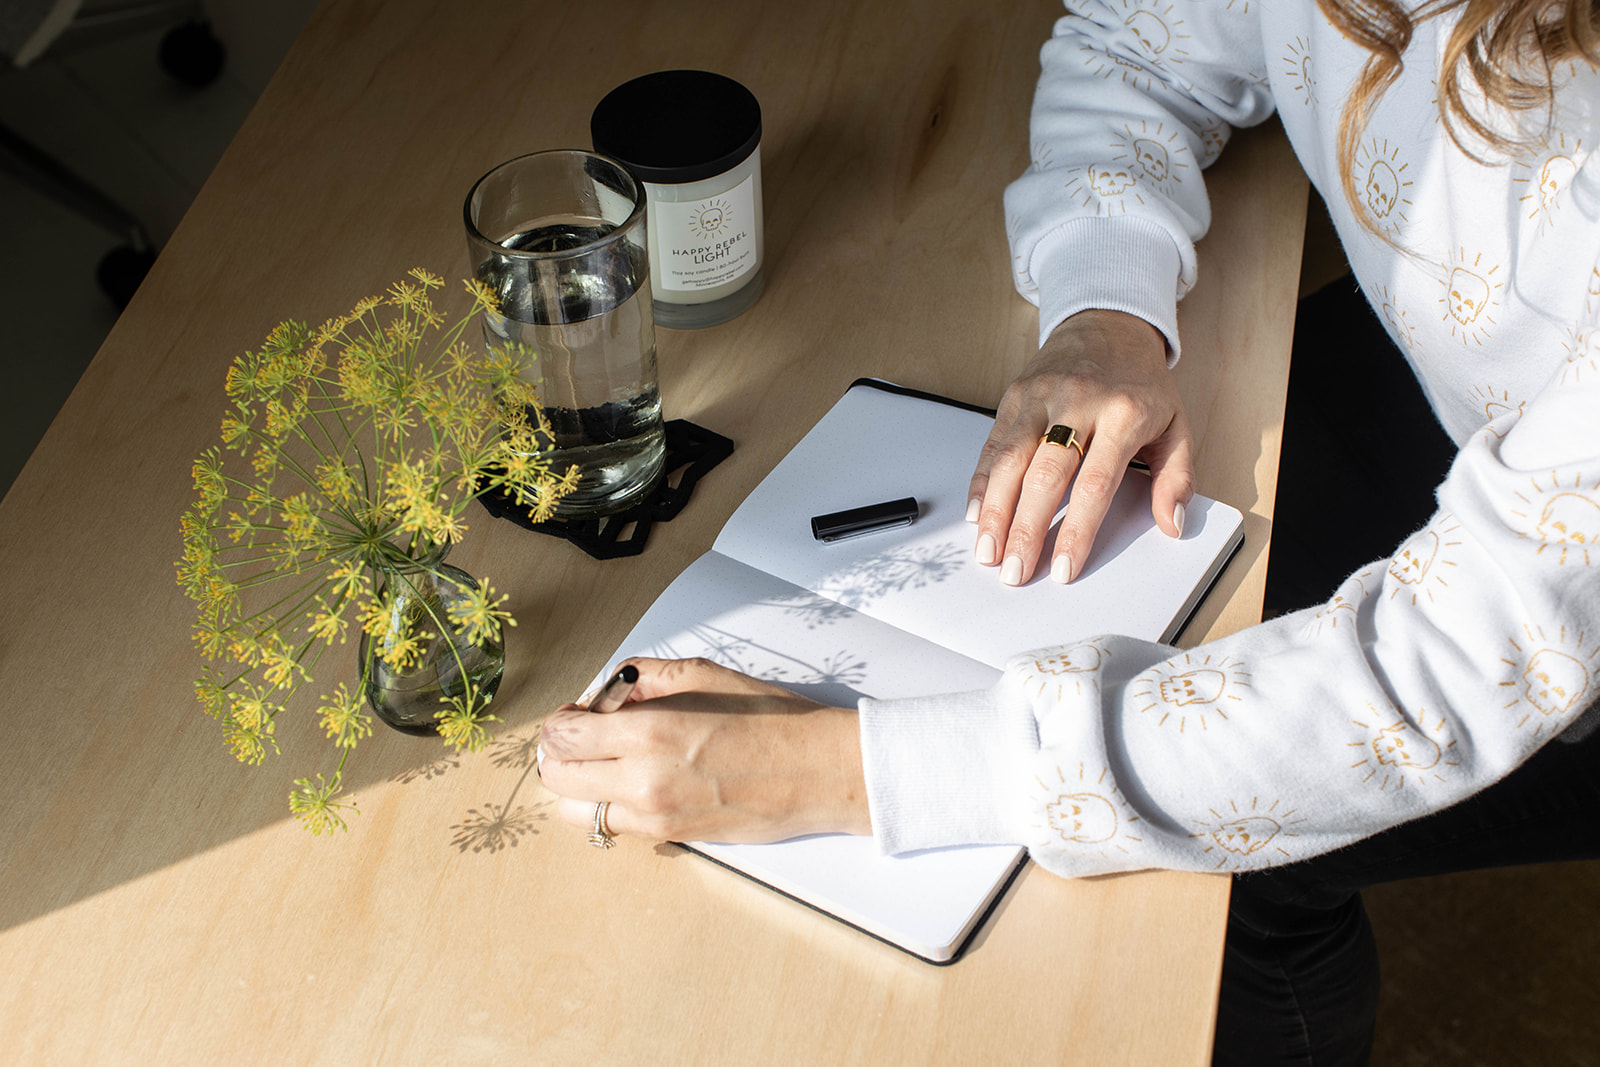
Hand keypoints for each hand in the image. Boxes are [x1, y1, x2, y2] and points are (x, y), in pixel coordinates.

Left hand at [538, 657, 870, 843]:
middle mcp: (643, 782)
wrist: (820, 772)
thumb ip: (643, 677)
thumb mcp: (705, 675)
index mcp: (651, 733)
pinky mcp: (670, 837)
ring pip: (576, 812)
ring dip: (578, 785)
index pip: (563, 737)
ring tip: (606, 762)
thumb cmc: (773, 720)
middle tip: (584, 733)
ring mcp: (655, 817)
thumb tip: (607, 691)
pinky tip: (636, 781)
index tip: (575, 711)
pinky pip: (613, 826)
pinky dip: (608, 805)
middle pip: (558, 778)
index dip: (560, 721)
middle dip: (561, 752)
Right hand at [968, 309, 1193, 584]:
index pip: (1095, 483)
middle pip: (1045, 476)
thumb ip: (1176, 477)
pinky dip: (980, 482)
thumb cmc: (1140, 383)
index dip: (1076, 530)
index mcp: (1123, 415)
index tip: (1062, 568)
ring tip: (987, 551)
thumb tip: (1172, 523)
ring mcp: (1041, 397)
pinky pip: (992, 444)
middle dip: (1025, 530)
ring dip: (993, 510)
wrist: (1108, 323)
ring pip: (1009, 459)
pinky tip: (975, 513)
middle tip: (1014, 572)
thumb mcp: (1176, 425)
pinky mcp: (1015, 395)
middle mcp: (1078, 403)